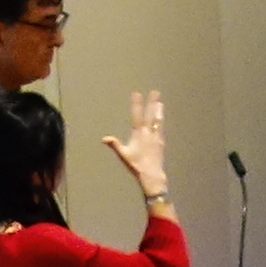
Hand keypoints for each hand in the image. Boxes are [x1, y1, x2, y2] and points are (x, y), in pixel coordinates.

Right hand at [106, 88, 169, 207]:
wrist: (152, 174)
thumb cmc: (136, 165)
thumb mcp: (124, 155)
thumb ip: (115, 144)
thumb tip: (104, 138)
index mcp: (138, 134)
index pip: (137, 115)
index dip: (136, 104)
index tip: (136, 94)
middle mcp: (148, 133)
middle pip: (150, 114)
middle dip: (152, 102)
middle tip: (155, 92)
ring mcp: (156, 137)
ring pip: (158, 120)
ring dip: (158, 111)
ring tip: (160, 103)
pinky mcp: (161, 142)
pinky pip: (161, 129)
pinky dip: (160, 122)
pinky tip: (161, 119)